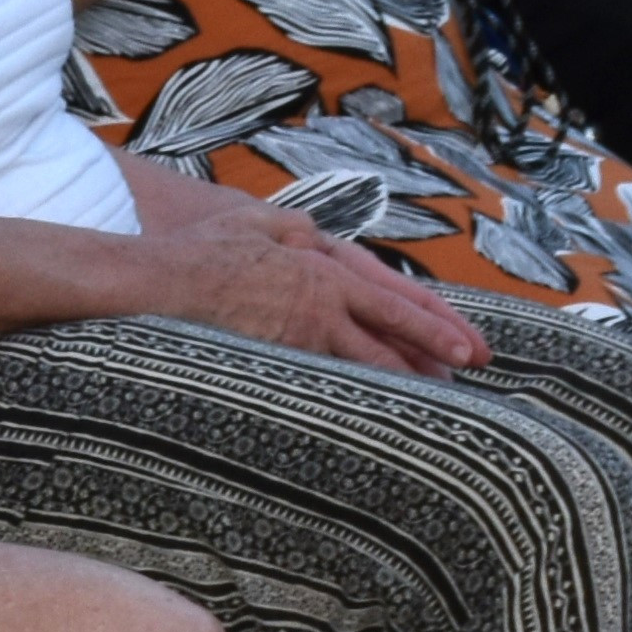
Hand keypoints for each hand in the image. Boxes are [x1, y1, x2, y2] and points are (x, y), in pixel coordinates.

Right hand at [130, 174, 482, 372]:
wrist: (159, 282)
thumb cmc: (195, 251)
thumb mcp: (252, 220)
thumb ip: (290, 227)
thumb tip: (311, 235)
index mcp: (322, 263)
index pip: (394, 297)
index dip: (433, 320)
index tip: (464, 341)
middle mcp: (324, 298)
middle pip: (395, 329)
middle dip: (438, 349)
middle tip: (473, 367)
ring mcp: (304, 332)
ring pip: (370, 361)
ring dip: (408, 379)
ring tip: (439, 397)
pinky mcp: (282, 358)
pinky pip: (333, 382)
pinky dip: (363, 396)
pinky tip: (382, 411)